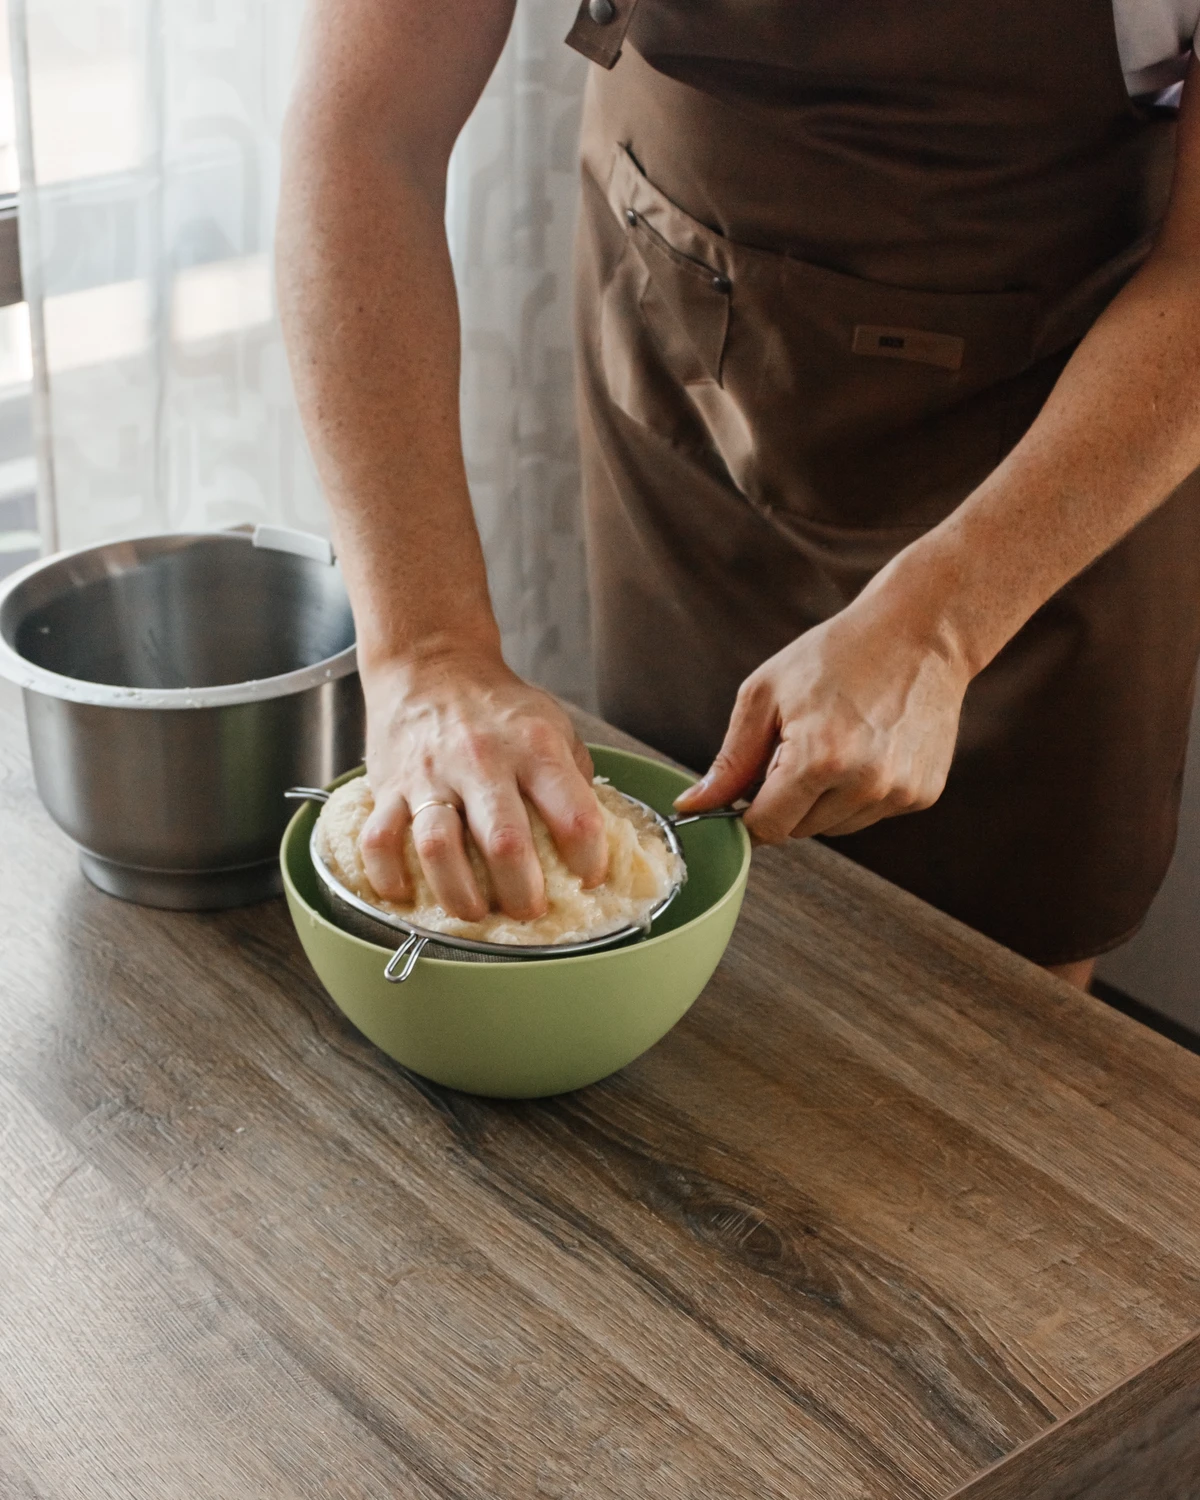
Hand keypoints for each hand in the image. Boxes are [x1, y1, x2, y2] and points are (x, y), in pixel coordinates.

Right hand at [359, 650, 607, 919]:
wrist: (430, 663)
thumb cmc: (498, 705)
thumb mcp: (553, 725)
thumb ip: (572, 779)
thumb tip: (590, 842)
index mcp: (535, 747)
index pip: (575, 815)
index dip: (589, 860)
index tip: (589, 880)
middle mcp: (483, 761)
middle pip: (505, 843)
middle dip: (522, 894)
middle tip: (530, 911)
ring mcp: (430, 775)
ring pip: (438, 848)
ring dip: (460, 895)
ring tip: (476, 911)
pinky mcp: (389, 786)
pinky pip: (379, 841)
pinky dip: (390, 877)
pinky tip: (408, 893)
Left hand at [673, 601, 970, 841]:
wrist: (922, 632)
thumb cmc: (837, 654)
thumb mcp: (766, 694)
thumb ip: (731, 760)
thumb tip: (693, 806)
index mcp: (819, 759)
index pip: (767, 827)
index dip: (746, 816)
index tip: (741, 799)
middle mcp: (864, 784)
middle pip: (799, 830)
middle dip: (783, 802)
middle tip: (791, 750)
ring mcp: (898, 793)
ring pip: (833, 827)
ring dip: (820, 800)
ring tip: (833, 743)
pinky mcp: (922, 794)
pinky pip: (868, 814)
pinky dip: (856, 793)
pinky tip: (865, 748)